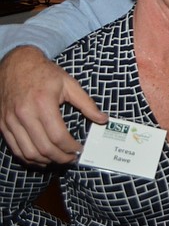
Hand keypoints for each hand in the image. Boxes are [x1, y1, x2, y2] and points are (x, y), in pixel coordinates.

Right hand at [0, 45, 106, 165]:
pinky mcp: (3, 124)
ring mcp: (10, 120)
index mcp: (43, 103)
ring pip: (28, 152)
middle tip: (72, 158)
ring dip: (45, 161)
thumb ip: (87, 103)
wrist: (16, 64)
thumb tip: (103, 119)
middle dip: (61, 158)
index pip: (58, 136)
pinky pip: (15, 148)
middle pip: (44, 148)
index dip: (70, 147)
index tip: (79, 149)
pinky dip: (29, 158)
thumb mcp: (69, 83)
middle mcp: (24, 113)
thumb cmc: (45, 73)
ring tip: (59, 159)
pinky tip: (42, 158)